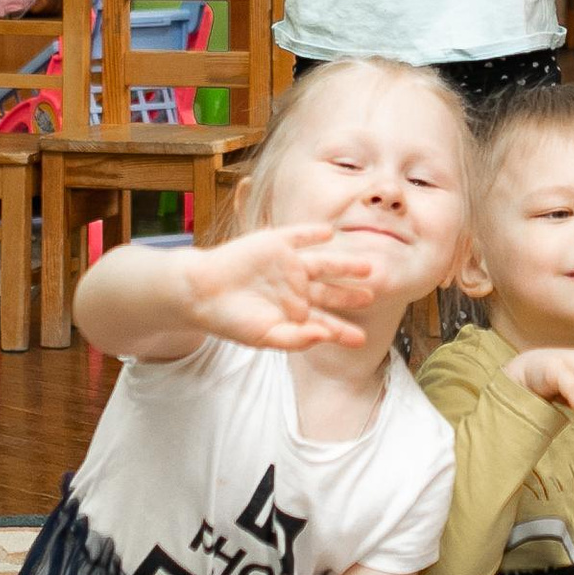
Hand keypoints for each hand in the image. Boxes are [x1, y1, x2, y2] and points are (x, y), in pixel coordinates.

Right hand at [180, 223, 377, 350]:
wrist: (200, 294)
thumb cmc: (232, 321)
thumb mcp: (265, 337)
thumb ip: (296, 338)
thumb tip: (323, 335)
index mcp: (295, 312)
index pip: (326, 321)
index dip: (343, 331)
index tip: (362, 340)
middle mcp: (296, 287)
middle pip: (331, 291)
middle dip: (350, 295)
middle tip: (372, 297)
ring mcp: (287, 265)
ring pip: (323, 263)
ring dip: (344, 264)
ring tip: (367, 266)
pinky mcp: (275, 244)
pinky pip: (299, 236)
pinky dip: (313, 234)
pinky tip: (329, 234)